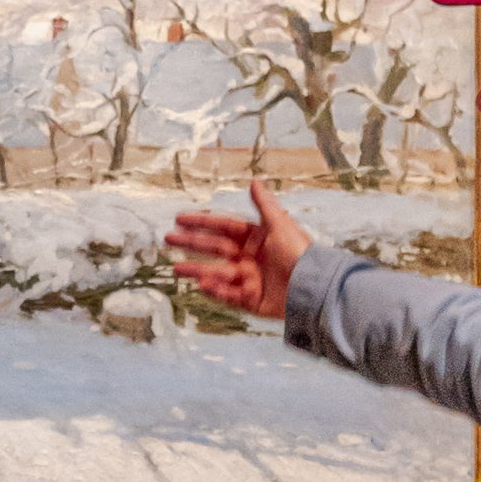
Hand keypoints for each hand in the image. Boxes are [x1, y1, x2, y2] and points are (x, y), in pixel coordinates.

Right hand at [165, 181, 310, 319]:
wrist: (313, 287)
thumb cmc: (300, 254)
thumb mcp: (280, 225)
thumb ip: (264, 205)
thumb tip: (254, 181)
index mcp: (256, 238)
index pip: (223, 227)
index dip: (202, 222)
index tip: (179, 219)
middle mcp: (250, 257)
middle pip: (214, 249)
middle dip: (191, 244)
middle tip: (168, 240)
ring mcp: (249, 279)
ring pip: (217, 273)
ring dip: (196, 270)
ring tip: (176, 269)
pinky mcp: (252, 301)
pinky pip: (229, 295)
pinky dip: (215, 290)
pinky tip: (202, 284)